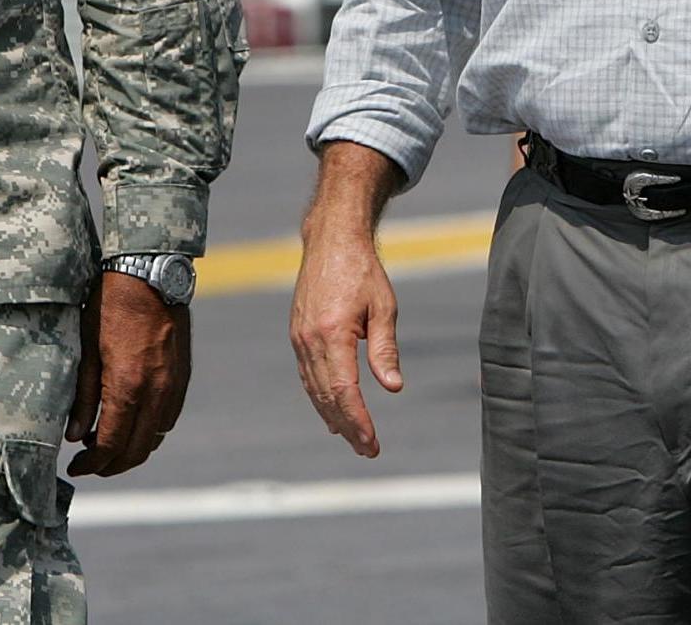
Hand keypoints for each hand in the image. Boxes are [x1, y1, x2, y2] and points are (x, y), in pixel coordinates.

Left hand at [66, 272, 189, 475]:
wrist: (150, 273)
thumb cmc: (111, 306)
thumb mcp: (86, 349)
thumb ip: (82, 396)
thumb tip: (75, 436)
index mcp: (128, 386)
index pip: (111, 444)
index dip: (92, 464)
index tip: (76, 467)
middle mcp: (157, 391)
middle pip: (137, 450)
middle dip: (111, 465)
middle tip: (90, 463)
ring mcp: (174, 385)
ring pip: (156, 437)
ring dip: (132, 448)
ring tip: (107, 442)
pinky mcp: (183, 376)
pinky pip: (168, 417)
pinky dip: (150, 430)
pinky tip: (131, 420)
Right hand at [290, 226, 402, 456]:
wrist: (331, 241)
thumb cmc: (363, 271)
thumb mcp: (383, 307)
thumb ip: (385, 349)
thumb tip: (393, 387)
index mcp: (332, 333)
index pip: (344, 390)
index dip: (358, 420)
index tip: (372, 442)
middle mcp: (309, 340)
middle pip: (327, 397)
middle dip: (348, 427)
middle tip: (368, 450)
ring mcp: (299, 338)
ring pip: (314, 389)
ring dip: (333, 417)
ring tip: (353, 439)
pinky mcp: (297, 335)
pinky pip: (308, 375)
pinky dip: (320, 397)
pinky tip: (332, 413)